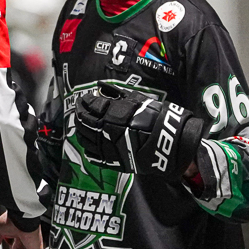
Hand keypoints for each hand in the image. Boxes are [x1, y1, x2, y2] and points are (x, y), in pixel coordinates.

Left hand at [73, 82, 203, 179]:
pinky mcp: (112, 160)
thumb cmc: (155, 118)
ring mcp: (106, 147)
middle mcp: (104, 130)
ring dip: (81, 130)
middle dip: (80, 115)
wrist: (168, 143)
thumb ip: (117, 95)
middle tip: (80, 110)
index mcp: (110, 114)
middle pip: (83, 122)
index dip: (85, 102)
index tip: (84, 99)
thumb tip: (101, 88)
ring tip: (82, 125)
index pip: (90, 106)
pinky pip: (93, 155)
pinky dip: (88, 148)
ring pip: (84, 139)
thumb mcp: (137, 100)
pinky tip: (88, 143)